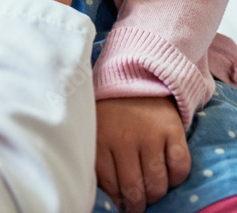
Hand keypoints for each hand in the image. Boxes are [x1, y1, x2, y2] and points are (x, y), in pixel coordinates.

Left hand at [96, 97, 190, 212]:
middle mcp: (124, 139)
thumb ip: (98, 158)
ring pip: (157, 184)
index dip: (118, 199)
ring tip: (152, 193)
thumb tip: (109, 195)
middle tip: (138, 204)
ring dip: (155, 194)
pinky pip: (180, 167)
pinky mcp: (172, 130)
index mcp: (100, 139)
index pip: (110, 185)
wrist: (135, 75)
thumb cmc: (111, 109)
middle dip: (137, 203)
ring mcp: (150, 134)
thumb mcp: (95, 128)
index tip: (121, 203)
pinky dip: (177, 178)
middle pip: (134, 189)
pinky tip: (169, 175)